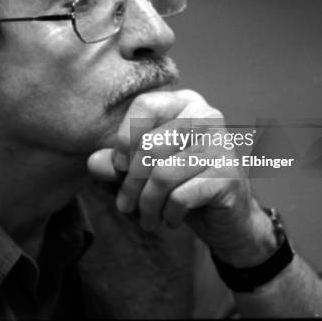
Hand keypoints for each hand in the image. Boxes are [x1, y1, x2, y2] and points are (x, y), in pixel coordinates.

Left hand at [88, 89, 275, 266]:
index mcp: (184, 103)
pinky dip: (169, 213)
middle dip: (130, 183)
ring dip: (147, 204)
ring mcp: (221, 144)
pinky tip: (170, 219)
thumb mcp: (144, 170)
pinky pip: (181, 195)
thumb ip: (117, 163)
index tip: (118, 166)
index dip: (125, 136)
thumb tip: (93, 162)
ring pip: (163, 174)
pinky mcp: (228, 175)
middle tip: (125, 207)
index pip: (145, 104)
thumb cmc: (182, 185)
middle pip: (150, 145)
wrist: (229, 219)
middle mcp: (206, 116)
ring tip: (146, 219)